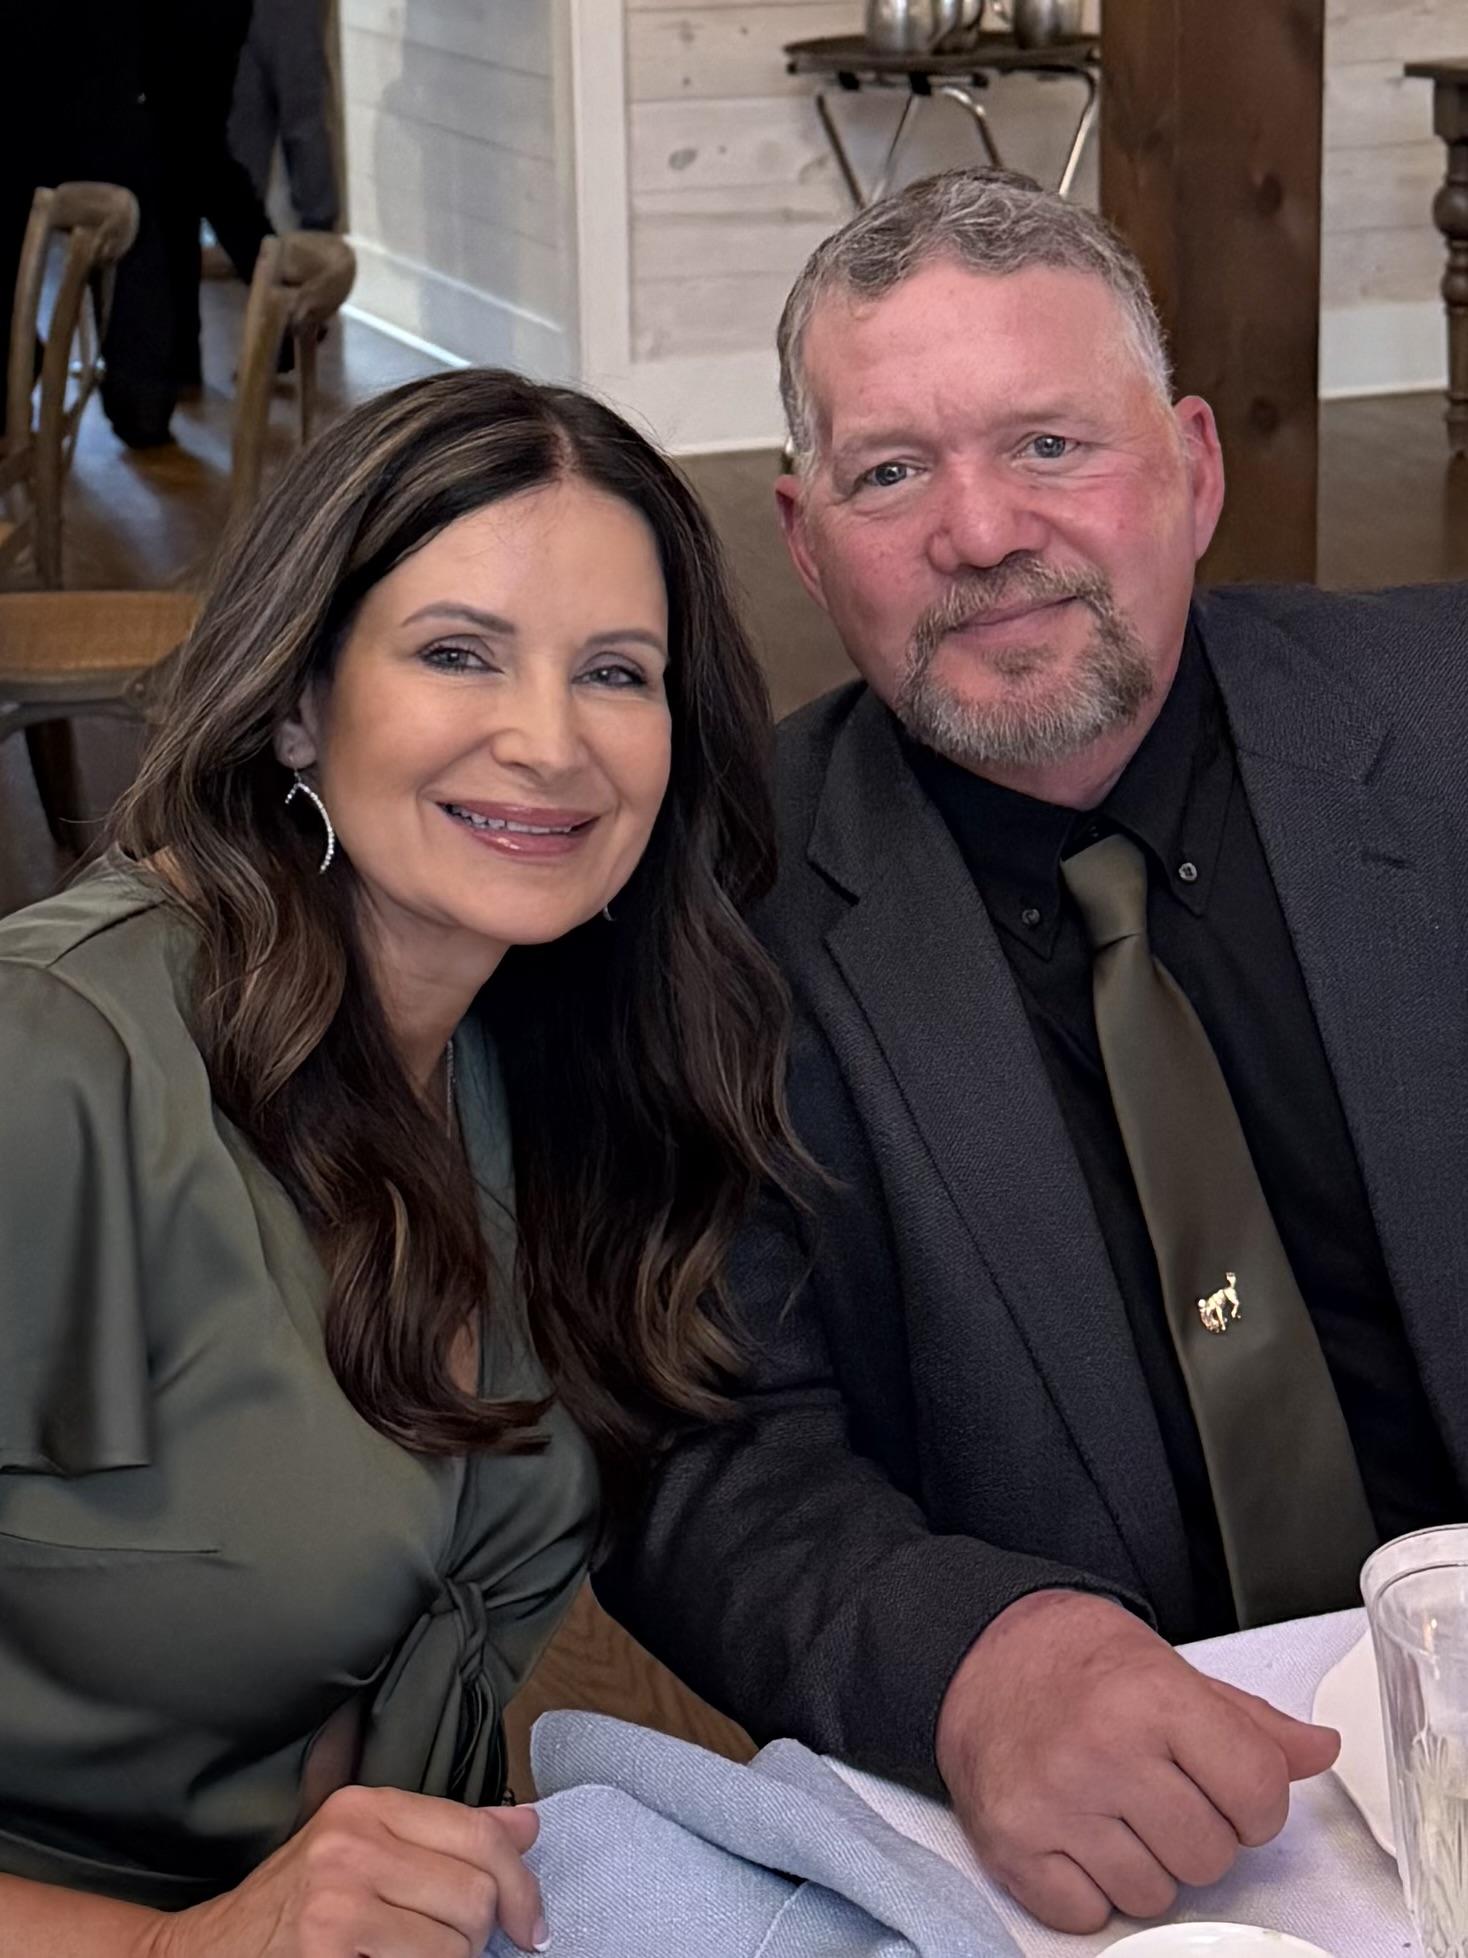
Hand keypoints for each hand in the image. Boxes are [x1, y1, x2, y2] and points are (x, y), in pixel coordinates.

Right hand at [144, 1784, 547, 1956]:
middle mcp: (350, 1843)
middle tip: (449, 1952)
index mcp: (365, 1806)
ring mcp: (335, 1901)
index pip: (480, 1834)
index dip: (521, 1886)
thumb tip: (526, 1825)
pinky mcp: (326, 1953)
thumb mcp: (363, 1851)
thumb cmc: (290, 1911)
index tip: (530, 1925)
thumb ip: (445, 1835)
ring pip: (455, 1945)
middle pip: (475, 1894)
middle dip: (477, 1937)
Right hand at [935, 1589, 1338, 1933]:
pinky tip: (1078, 1832)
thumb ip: (1247, 1720)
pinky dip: (1090, 1888)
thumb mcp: (1167, 1665)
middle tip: (1158, 1787)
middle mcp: (1102, 1751)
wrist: (974, 1654)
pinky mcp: (1012, 1846)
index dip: (1255, 1801)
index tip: (1229, 1785)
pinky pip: (1089, 1916)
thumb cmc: (1075, 1659)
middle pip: (1213, 1856)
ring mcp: (1054, 1804)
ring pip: (1155, 1896)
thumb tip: (1320, 1751)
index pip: (1260, 1793)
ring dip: (1145, 1863)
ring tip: (1113, 1806)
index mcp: (1151, 1697)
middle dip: (1198, 1831)